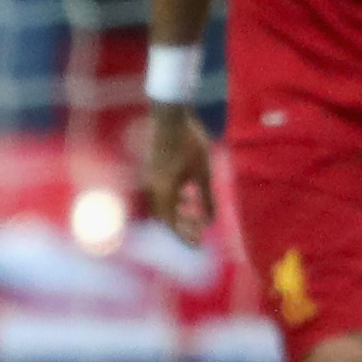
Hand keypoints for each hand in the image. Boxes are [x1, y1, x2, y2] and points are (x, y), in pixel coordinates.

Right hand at [141, 103, 218, 245]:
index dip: (184, 236)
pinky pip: (162, 192)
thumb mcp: (203, 172)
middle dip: (182, 225)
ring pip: (163, 204)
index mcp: (164, 191)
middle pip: (165, 216)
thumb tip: (210, 223)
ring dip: (179, 211)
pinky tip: (188, 193)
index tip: (198, 244)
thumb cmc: (190, 143)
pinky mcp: (152, 169)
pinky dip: (175, 198)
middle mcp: (153, 187)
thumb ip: (207, 198)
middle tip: (199, 231)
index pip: (171, 223)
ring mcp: (151, 178)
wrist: (170, 116)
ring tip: (196, 212)